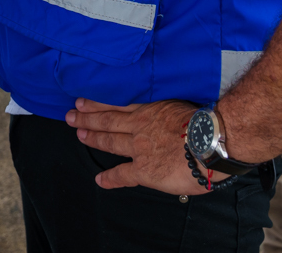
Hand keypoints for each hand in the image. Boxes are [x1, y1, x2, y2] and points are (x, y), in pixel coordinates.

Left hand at [65, 98, 212, 193]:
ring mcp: (139, 148)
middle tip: (71, 114)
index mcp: (151, 110)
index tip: (83, 102)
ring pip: (110, 140)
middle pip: (108, 120)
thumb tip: (170, 118)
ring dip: (93, 137)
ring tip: (79, 134)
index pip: (118, 106)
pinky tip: (99, 180)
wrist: (210, 143)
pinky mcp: (144, 170)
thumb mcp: (182, 106)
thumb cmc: (205, 124)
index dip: (99, 104)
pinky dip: (110, 178)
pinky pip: (122, 174)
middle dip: (87, 117)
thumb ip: (169, 112)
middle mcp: (140, 126)